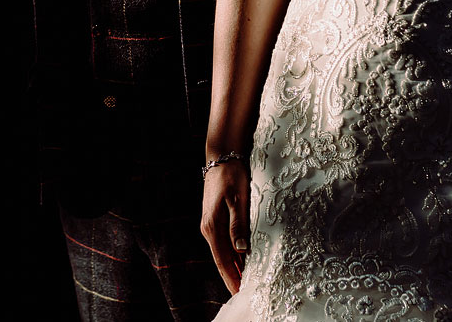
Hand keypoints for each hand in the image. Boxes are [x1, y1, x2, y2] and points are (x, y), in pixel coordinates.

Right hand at [199, 160, 249, 292]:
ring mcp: (210, 224)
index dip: (232, 277)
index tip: (240, 293)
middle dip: (231, 277)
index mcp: (212, 227)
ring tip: (243, 282)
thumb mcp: (239, 200)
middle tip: (243, 294)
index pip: (223, 260)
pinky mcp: (214, 219)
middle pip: (221, 260)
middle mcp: (208, 229)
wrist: (222, 157)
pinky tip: (239, 261)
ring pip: (222, 252)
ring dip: (232, 267)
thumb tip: (241, 250)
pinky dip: (231, 255)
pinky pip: (223, 243)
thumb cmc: (232, 176)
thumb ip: (239, 226)